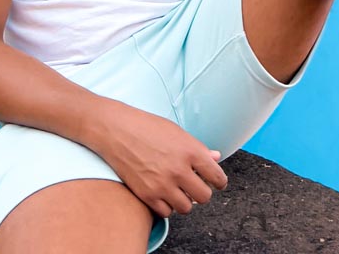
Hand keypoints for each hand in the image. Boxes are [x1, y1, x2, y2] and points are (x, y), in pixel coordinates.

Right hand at [90, 99, 227, 218]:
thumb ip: (198, 148)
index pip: (216, 176)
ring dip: (184, 200)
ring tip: (178, 189)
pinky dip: (167, 206)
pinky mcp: (147, 195)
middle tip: (196, 186)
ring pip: (186, 207)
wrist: (118, 131)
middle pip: (204, 196)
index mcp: (190, 151)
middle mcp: (179, 170)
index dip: (220, 181)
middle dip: (202, 192)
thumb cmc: (148, 127)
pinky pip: (166, 212)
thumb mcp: (177, 132)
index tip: (218, 182)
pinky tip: (164, 193)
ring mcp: (163, 184)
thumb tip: (215, 158)